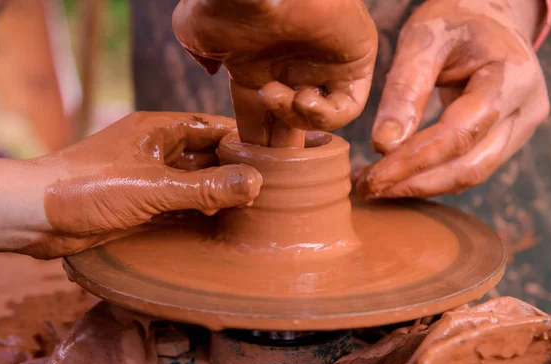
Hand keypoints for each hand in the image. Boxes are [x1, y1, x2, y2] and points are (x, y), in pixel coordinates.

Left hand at [0, 112, 261, 258]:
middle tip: (268, 187)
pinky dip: (196, 211)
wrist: (35, 216)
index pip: (210, 128)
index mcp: (157, 130)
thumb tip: (254, 182)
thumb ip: (204, 187)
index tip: (271, 155)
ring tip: (251, 206)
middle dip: (233, 170)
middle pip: (204, 156)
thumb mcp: (152, 186)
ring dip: (216, 193)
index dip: (240, 140)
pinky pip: (176, 204)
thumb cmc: (88, 188)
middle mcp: (154, 150)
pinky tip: (218, 222)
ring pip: (192, 182)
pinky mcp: (137, 203)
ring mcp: (146, 177)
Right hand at [173, 0, 377, 145]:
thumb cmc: (226, 3)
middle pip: (290, 125)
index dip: (253, 144)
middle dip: (280, 148)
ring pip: (315, 120)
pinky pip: (347, 108)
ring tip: (278, 96)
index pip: (258, 120)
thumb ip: (201, 55)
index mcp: (257, 69)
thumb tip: (211, 71)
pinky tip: (304, 97)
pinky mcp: (355, 61)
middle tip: (271, 160)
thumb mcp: (196, 32)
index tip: (245, 161)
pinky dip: (324, 115)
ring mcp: (323, 67)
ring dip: (294, 119)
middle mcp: (290, 70)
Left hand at [356, 0, 549, 197]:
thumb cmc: (454, 20)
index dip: (413, 162)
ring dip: (419, 186)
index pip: (458, 135)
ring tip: (375, 185)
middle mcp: (525, 110)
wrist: (488, 16)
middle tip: (366, 188)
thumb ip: (405, 88)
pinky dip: (431, 176)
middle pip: (469, 166)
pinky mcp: (506, 138)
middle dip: (413, 183)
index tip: (372, 177)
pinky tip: (396, 175)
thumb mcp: (424, 38)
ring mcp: (520, 128)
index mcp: (511, 78)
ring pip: (470, 174)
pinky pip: (468, 166)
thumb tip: (383, 145)